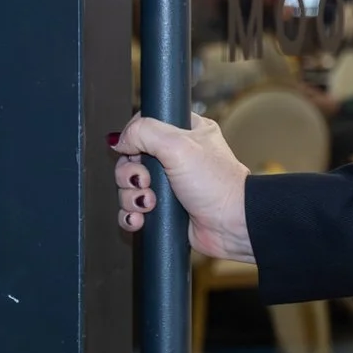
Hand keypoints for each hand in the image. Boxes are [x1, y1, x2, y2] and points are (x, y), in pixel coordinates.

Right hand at [112, 113, 253, 262]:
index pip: (144, 126)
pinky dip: (131, 215)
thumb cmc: (218, 185)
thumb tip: (120, 140)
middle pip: (130, 159)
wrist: (232, 225)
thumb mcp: (179, 145)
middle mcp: (176, 157)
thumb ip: (144, 132)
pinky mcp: (164, 208)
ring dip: (131, 197)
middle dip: (130, 175)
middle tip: (145, 182)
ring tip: (149, 203)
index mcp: (185, 133)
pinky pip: (132, 210)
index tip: (137, 152)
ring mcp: (169, 185)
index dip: (133, 140)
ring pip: (129, 186)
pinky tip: (140, 218)